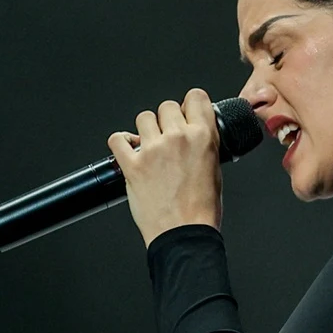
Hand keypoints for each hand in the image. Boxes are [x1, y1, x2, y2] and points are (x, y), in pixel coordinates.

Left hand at [106, 88, 222, 246]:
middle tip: (168, 138)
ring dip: (145, 130)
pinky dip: (120, 143)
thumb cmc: (201, 210)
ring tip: (149, 146)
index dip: (189, 104)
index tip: (186, 112)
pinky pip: (117, 139)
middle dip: (166, 120)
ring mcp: (153, 150)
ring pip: (143, 117)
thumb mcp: (215, 169)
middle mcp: (178, 138)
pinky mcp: (132, 165)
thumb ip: (204, 144)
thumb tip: (194, 133)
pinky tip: (128, 151)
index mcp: (204, 137)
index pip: (195, 97)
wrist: (184, 235)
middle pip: (166, 106)